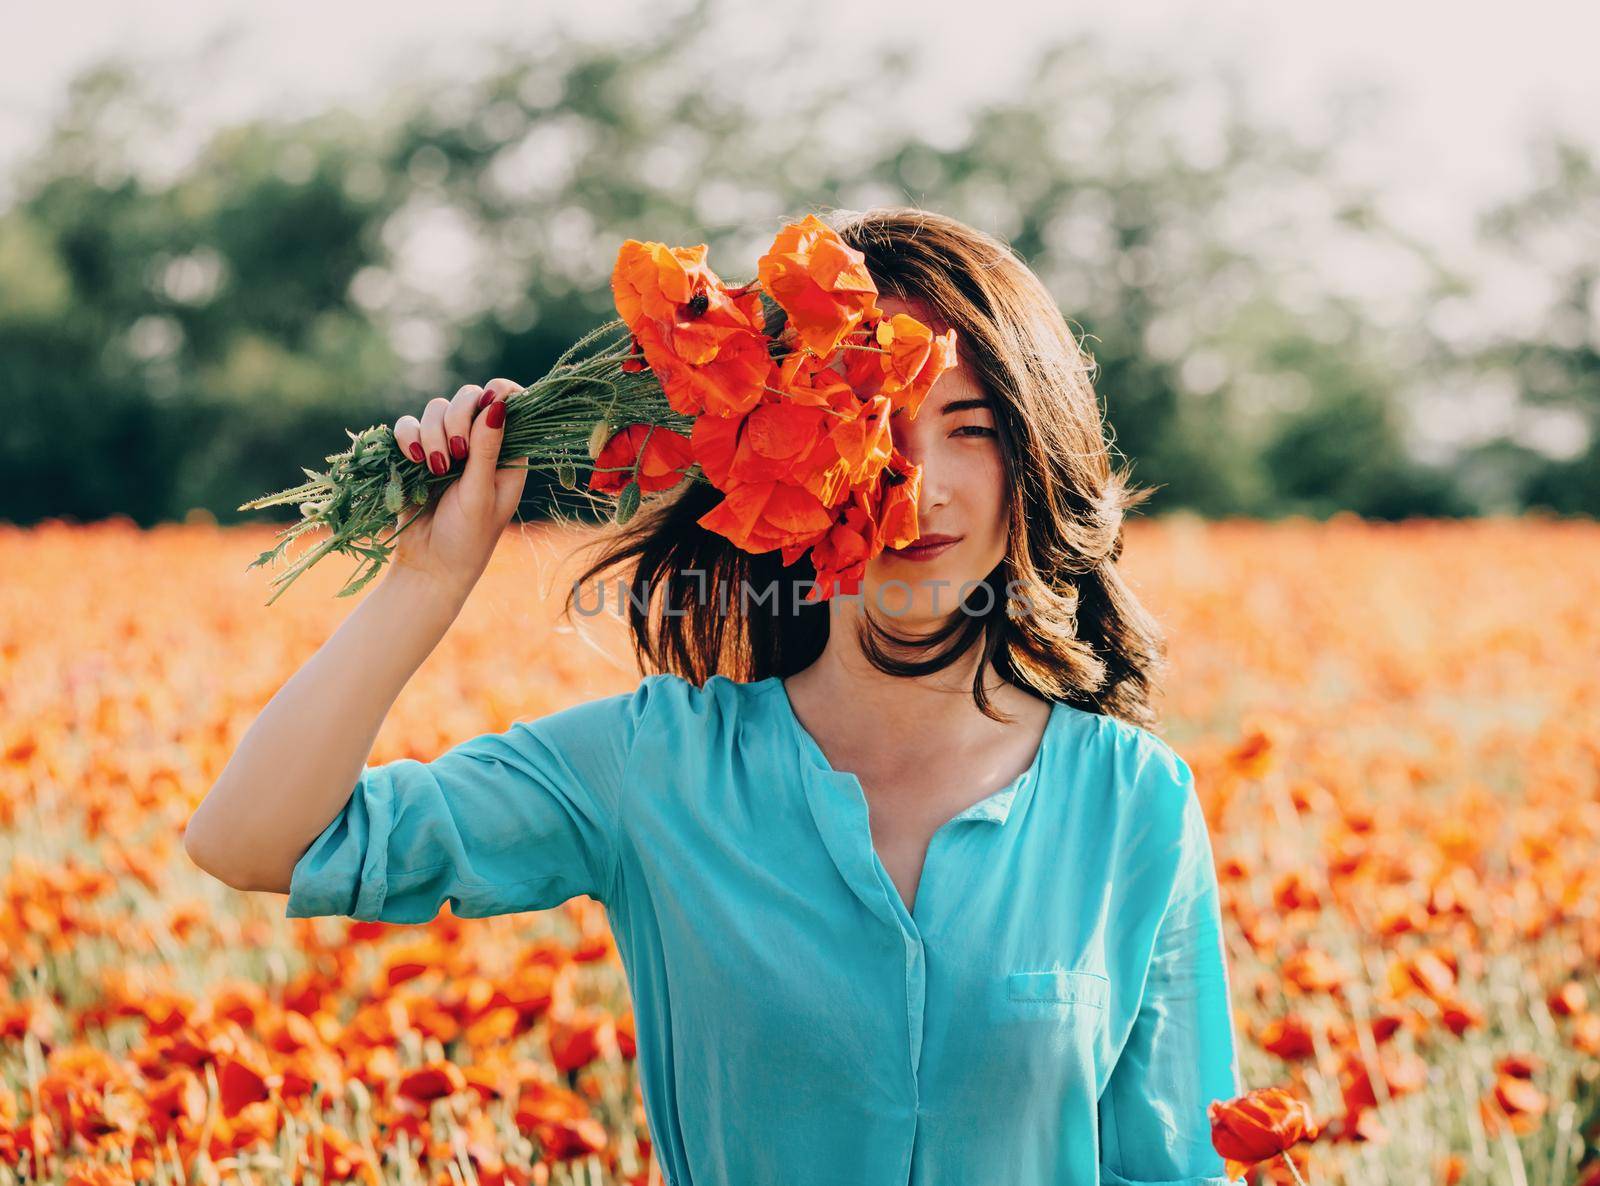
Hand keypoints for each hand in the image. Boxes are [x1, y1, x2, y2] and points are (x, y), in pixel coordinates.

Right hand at [384, 378, 527, 598]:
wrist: (429, 566)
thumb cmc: (467, 538)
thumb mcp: (481, 493)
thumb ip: (487, 449)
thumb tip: (498, 402)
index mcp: (508, 453)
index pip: (510, 402)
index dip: (498, 394)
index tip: (485, 407)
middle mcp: (479, 444)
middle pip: (469, 398)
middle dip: (459, 418)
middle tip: (457, 453)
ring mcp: (446, 446)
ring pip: (437, 409)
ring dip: (433, 433)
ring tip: (435, 468)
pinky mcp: (416, 454)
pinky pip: (408, 426)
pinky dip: (408, 437)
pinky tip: (413, 460)